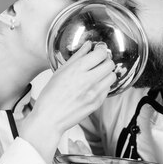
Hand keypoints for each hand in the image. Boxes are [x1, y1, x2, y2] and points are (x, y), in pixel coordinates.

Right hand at [21, 41, 115, 160]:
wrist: (50, 118)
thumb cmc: (51, 95)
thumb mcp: (61, 71)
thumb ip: (77, 56)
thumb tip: (88, 45)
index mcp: (77, 70)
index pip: (101, 54)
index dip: (101, 50)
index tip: (99, 50)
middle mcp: (88, 81)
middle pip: (110, 64)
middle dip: (105, 60)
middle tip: (99, 62)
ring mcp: (94, 93)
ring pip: (112, 76)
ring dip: (106, 73)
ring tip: (97, 74)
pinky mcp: (97, 103)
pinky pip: (108, 89)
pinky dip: (103, 85)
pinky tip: (93, 86)